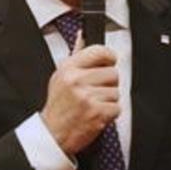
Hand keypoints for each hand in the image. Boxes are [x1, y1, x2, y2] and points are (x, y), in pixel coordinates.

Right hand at [41, 35, 119, 154]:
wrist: (53, 134)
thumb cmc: (58, 106)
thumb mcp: (60, 76)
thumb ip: (75, 55)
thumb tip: (82, 35)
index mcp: (69, 68)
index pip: (99, 51)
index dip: (109, 56)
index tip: (110, 61)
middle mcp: (77, 81)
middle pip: (113, 73)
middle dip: (108, 83)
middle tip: (96, 92)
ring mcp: (87, 97)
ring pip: (116, 91)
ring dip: (109, 100)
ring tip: (93, 105)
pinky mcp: (97, 113)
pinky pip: (117, 108)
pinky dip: (110, 114)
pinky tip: (96, 115)